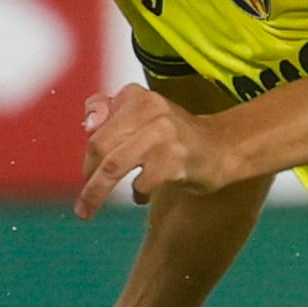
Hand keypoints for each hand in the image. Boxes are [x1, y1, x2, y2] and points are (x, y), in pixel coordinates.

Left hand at [77, 87, 234, 219]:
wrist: (224, 149)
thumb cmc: (175, 138)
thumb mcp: (143, 117)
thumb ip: (111, 115)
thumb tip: (87, 126)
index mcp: (139, 96)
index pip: (97, 115)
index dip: (88, 143)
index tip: (87, 168)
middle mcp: (150, 109)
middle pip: (100, 144)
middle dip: (87, 176)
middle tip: (83, 199)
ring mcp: (164, 133)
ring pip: (113, 166)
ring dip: (95, 193)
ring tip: (87, 210)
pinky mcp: (175, 158)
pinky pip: (140, 182)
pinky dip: (137, 194)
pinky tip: (142, 196)